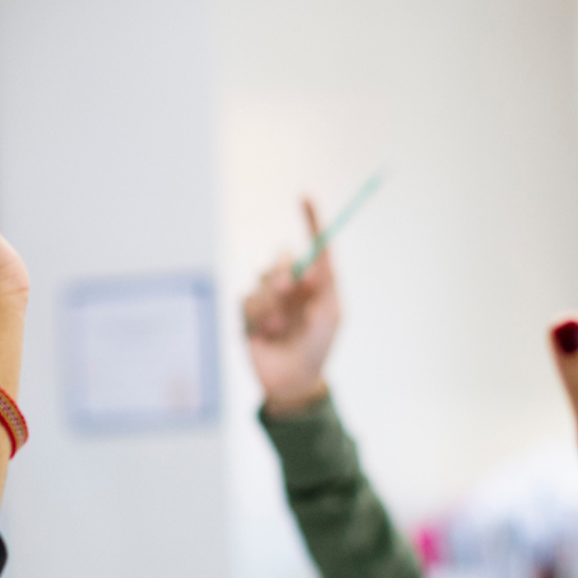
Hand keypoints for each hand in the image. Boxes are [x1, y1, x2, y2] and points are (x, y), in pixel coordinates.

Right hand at [243, 199, 339, 415]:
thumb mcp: (331, 313)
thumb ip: (327, 283)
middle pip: (281, 259)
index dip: (310, 219)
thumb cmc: (319, 347)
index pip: (313, 244)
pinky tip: (266, 334)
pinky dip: (258, 316)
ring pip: (261, 281)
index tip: (304, 198)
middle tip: (291, 290)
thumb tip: (314, 258)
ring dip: (272, 305)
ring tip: (280, 329)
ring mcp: (269, 298)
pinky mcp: (248, 313)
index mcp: (315, 282)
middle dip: (283, 273)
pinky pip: (246, 300)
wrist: (293, 380)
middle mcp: (291, 285)